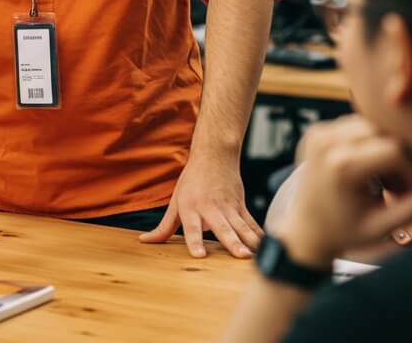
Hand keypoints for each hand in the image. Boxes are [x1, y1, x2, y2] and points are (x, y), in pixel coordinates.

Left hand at [139, 148, 262, 258]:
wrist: (214, 154)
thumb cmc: (192, 181)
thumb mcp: (176, 202)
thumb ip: (164, 227)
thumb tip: (145, 241)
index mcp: (191, 207)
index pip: (191, 227)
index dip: (195, 241)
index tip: (199, 256)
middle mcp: (211, 208)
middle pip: (222, 227)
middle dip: (232, 242)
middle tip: (240, 256)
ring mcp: (229, 207)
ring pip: (241, 227)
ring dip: (250, 242)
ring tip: (254, 257)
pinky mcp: (241, 206)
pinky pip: (252, 223)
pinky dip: (260, 235)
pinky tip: (266, 248)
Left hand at [277, 115, 411, 269]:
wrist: (306, 228)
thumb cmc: (344, 231)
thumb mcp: (380, 228)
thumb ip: (411, 210)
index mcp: (342, 166)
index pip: (394, 151)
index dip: (411, 171)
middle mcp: (328, 142)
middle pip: (383, 132)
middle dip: (399, 156)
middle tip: (398, 185)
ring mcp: (319, 133)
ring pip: (370, 124)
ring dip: (383, 146)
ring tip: (382, 178)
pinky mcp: (316, 130)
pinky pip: (353, 125)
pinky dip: (367, 141)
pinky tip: (367, 167)